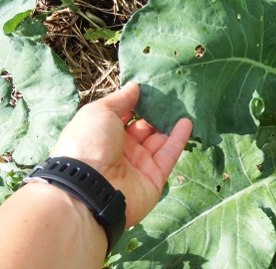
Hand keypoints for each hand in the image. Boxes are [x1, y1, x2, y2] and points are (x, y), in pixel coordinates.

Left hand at [50, 82, 191, 226]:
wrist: (90, 190)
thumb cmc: (88, 144)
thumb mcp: (99, 112)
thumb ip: (120, 99)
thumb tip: (134, 86)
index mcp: (103, 133)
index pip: (123, 114)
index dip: (136, 101)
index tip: (151, 87)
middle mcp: (120, 148)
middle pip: (143, 127)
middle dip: (155, 112)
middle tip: (172, 94)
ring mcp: (138, 164)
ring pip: (158, 140)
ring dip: (169, 123)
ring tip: (184, 104)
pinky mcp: (154, 177)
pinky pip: (168, 155)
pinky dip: (178, 139)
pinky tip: (187, 122)